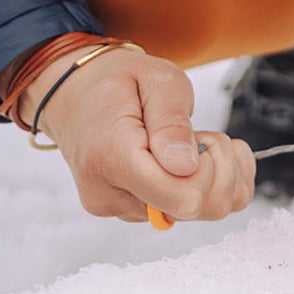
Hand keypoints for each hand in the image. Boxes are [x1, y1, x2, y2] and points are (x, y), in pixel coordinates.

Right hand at [14, 47, 255, 222]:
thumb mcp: (156, 80)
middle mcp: (110, 195)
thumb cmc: (117, 83)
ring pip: (200, 212)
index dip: (206, 166)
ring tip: (191, 143)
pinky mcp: (136, 212)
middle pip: (195, 207)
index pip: (181, 196)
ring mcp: (122, 208)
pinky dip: (213, 184)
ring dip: (215, 175)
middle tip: (197, 135)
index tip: (197, 136)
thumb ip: (172, 122)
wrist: (77, 97)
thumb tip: (185, 167)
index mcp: (110, 158)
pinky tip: (199, 158)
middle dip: (216, 167)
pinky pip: (195, 212)